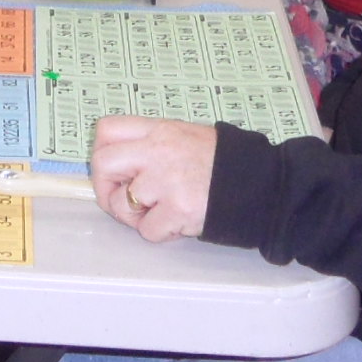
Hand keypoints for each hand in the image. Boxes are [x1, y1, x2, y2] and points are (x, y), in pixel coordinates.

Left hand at [91, 116, 215, 243]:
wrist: (260, 183)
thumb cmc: (223, 162)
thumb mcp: (185, 136)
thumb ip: (153, 145)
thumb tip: (123, 166)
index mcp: (159, 130)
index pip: (107, 129)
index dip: (100, 151)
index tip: (112, 170)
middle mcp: (158, 151)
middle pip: (102, 163)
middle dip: (105, 188)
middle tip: (121, 200)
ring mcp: (166, 180)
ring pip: (122, 203)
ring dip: (134, 217)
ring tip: (157, 214)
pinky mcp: (178, 209)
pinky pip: (148, 230)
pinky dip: (159, 233)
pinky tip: (176, 224)